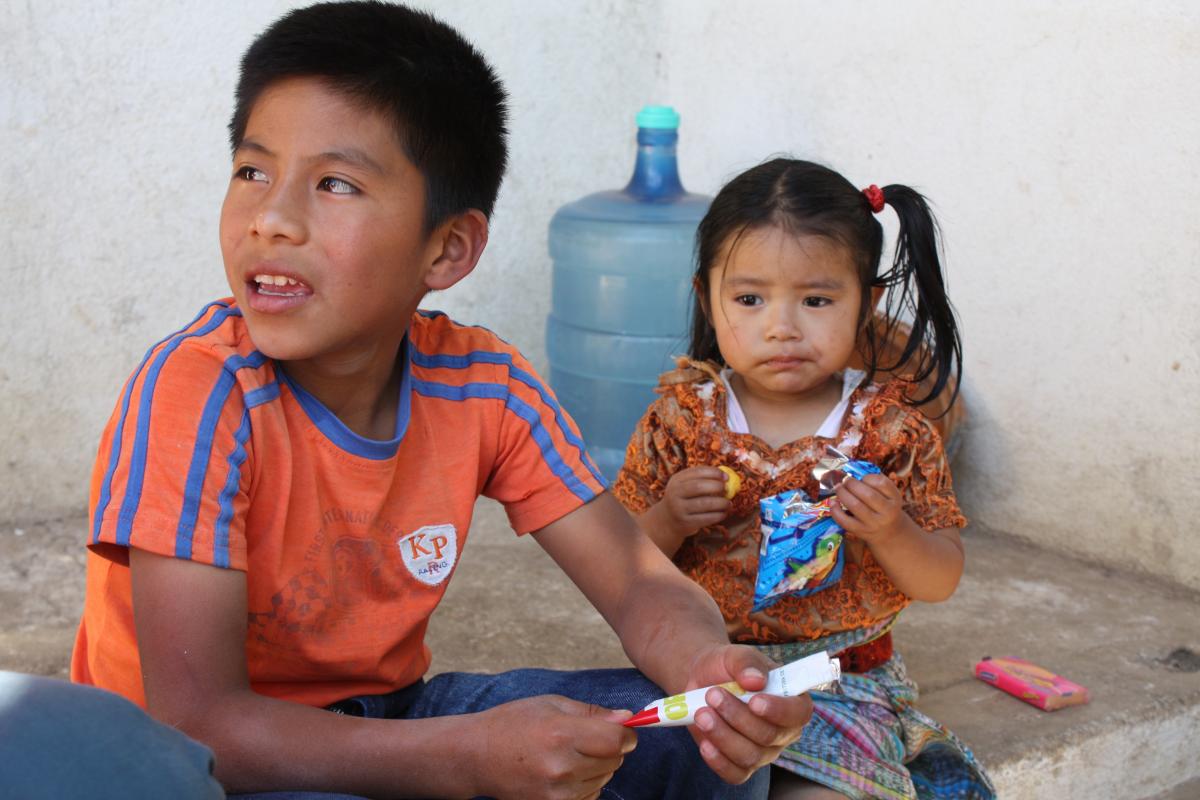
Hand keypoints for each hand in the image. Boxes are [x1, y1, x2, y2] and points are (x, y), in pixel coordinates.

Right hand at [472, 695, 635, 799]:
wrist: (477, 756)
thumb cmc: (513, 723)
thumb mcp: (551, 704)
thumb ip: (592, 713)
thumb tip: (627, 719)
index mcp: (561, 734)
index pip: (617, 740)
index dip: (625, 733)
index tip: (620, 728)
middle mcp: (561, 767)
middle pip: (615, 760)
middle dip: (609, 747)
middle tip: (583, 738)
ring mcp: (557, 793)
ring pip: (604, 778)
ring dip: (597, 766)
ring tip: (567, 754)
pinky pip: (590, 795)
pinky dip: (585, 783)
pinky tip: (563, 772)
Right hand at [654, 466, 731, 539]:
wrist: (668, 520)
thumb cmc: (684, 499)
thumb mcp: (685, 486)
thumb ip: (702, 479)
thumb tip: (726, 477)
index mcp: (677, 480)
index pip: (697, 472)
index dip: (714, 473)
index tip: (726, 477)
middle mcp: (675, 493)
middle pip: (698, 486)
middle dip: (717, 487)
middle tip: (727, 490)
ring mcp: (679, 509)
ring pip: (704, 504)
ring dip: (721, 503)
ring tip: (728, 503)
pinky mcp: (685, 523)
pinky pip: (706, 518)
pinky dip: (718, 515)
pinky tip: (723, 513)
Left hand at [684, 646, 813, 783]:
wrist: (702, 680)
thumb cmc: (727, 667)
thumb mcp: (735, 655)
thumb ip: (747, 663)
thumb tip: (756, 679)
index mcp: (792, 701)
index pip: (799, 713)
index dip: (779, 710)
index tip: (754, 701)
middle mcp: (783, 731)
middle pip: (769, 736)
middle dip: (738, 716)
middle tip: (713, 695)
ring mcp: (763, 752)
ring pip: (749, 755)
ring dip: (722, 735)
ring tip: (701, 714)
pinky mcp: (741, 765)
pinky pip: (735, 774)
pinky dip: (718, 761)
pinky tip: (704, 744)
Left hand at [831, 473, 907, 546]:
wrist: (889, 532)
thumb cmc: (884, 505)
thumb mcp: (888, 493)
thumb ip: (875, 480)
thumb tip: (854, 468)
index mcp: (894, 499)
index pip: (882, 484)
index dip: (868, 477)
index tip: (861, 476)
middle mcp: (887, 512)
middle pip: (868, 495)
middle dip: (852, 484)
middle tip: (845, 480)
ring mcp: (873, 523)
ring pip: (855, 506)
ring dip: (843, 493)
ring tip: (838, 487)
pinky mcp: (861, 531)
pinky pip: (845, 521)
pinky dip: (835, 510)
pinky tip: (833, 502)